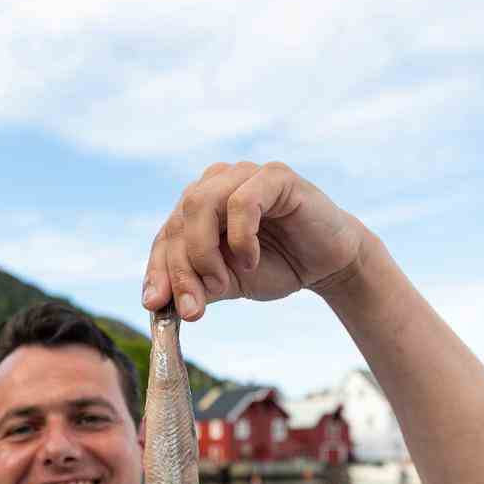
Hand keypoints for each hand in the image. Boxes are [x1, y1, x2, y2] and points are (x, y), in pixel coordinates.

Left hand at [142, 160, 365, 319]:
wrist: (328, 265)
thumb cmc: (277, 266)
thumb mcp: (228, 283)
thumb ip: (196, 285)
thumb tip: (158, 302)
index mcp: (198, 207)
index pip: (166, 236)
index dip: (158, 270)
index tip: (155, 304)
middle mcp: (216, 183)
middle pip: (178, 221)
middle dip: (182, 270)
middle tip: (194, 308)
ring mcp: (244, 175)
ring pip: (200, 204)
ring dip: (205, 253)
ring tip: (224, 282)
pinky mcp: (275, 177)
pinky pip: (241, 202)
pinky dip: (240, 238)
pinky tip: (251, 261)